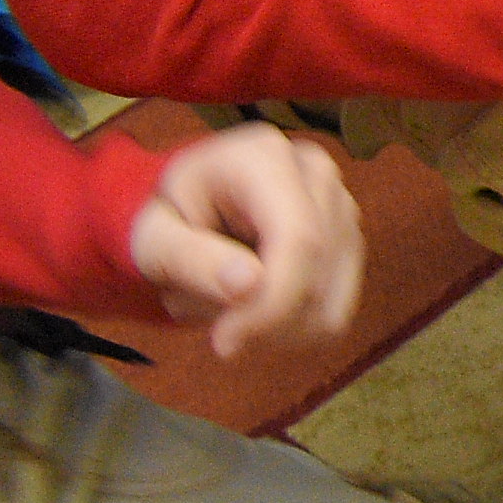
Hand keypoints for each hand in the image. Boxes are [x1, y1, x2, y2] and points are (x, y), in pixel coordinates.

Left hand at [125, 123, 361, 358]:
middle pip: (317, 276)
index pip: (300, 239)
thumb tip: (250, 285)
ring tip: (219, 303)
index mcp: (265, 160)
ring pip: (328, 304)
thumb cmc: (164, 218)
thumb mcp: (152, 237)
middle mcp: (318, 176)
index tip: (223, 342)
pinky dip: (288, 329)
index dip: (272, 302)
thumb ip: (191, 257)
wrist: (184, 208)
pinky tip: (252, 306)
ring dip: (268, 327)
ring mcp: (343, 208)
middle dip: (258, 318)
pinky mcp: (350, 243)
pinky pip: (333, 313)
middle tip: (199, 312)